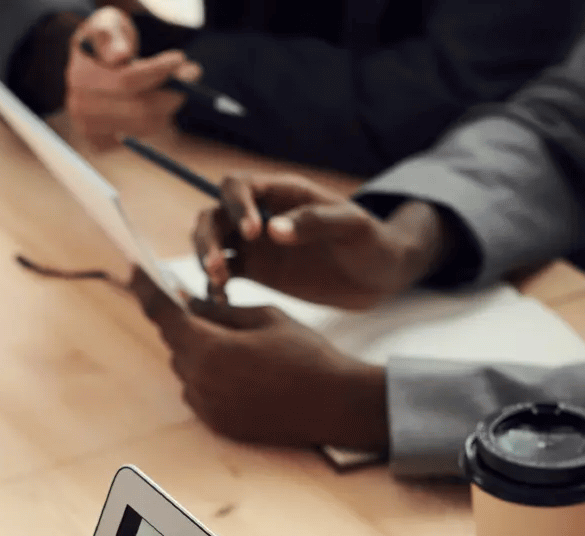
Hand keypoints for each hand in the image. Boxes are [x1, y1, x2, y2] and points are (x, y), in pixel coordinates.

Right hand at [65, 8, 196, 143]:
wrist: (90, 64)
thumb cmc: (107, 40)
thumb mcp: (108, 25)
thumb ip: (112, 37)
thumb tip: (119, 56)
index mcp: (80, 75)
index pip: (127, 80)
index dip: (158, 71)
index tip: (179, 58)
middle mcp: (80, 105)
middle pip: (139, 109)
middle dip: (171, 93)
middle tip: (191, 74)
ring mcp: (88, 128)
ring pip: (143, 125)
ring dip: (167, 108)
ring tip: (175, 87)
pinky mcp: (99, 143)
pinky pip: (139, 136)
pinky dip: (156, 120)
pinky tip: (155, 104)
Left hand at [130, 270, 388, 450]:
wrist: (336, 404)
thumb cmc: (307, 354)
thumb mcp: (265, 317)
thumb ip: (220, 309)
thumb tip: (189, 301)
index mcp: (209, 349)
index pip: (163, 314)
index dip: (146, 289)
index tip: (134, 271)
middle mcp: (200, 382)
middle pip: (175, 342)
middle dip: (188, 324)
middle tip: (212, 311)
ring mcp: (208, 408)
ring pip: (186, 369)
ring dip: (200, 353)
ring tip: (243, 348)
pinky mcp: (219, 426)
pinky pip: (199, 394)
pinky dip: (210, 379)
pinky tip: (245, 374)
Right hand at [193, 175, 445, 308]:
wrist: (378, 276)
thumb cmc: (372, 242)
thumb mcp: (353, 227)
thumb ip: (315, 222)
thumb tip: (272, 230)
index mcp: (283, 193)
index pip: (238, 185)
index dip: (236, 205)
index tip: (252, 233)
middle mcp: (261, 214)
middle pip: (213, 214)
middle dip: (208, 237)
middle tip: (219, 265)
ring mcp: (256, 244)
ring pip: (213, 242)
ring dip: (206, 259)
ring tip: (218, 283)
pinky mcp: (256, 271)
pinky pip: (223, 274)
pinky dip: (215, 285)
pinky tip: (222, 301)